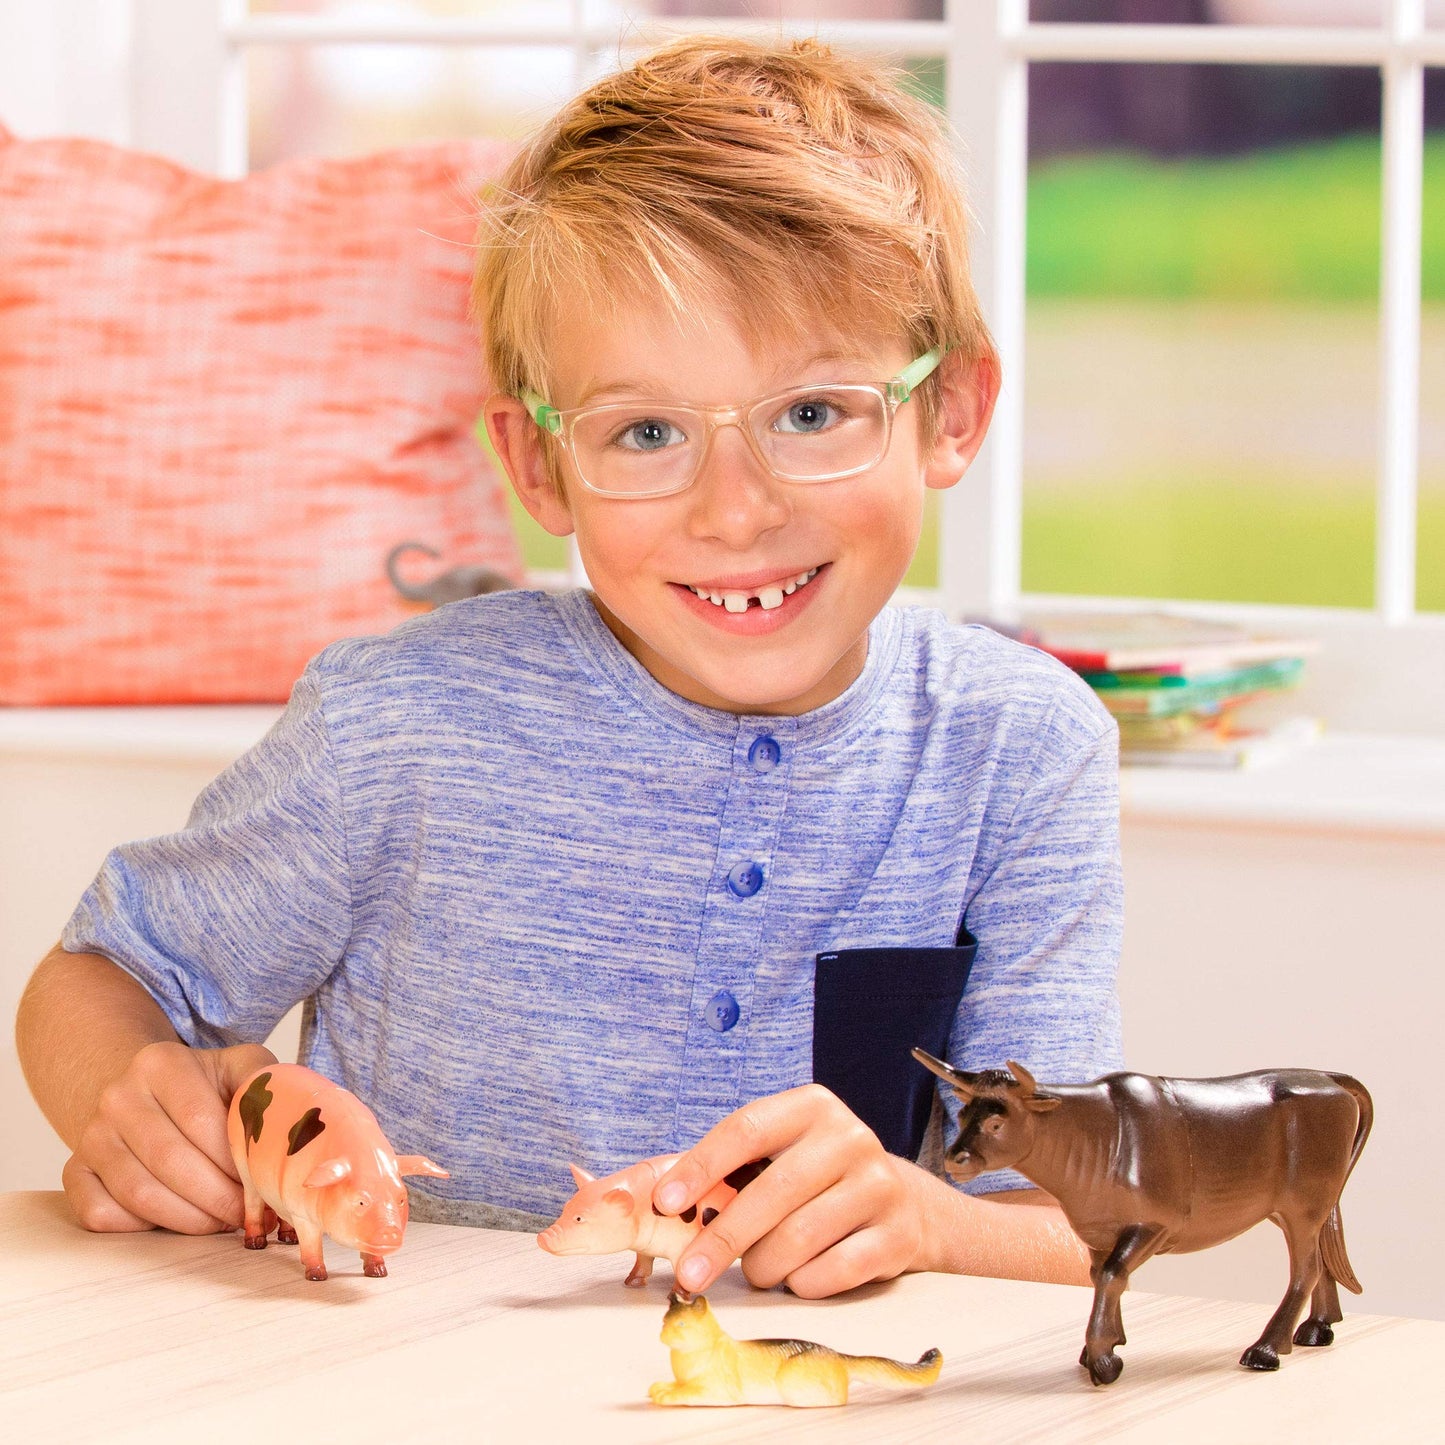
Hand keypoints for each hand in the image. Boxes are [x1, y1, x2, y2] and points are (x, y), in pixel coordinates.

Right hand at [64, 1040, 276, 1234]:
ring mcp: (91, 1135)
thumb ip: (266, 1084)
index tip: (264, 1183)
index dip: (235, 1160)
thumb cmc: (206, 1087)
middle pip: (171, 1161)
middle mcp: (117, 1096)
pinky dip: (145, 1227)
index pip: (201, 1121)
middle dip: (218, 1197)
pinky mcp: (75, 1172)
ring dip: (189, 1218)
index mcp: (160, 1062)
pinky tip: (179, 1218)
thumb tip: (293, 1126)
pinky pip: (104, 1214)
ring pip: (139, 1193)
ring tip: (222, 1221)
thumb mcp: (241, 1067)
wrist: (145, 1093)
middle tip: (247, 1214)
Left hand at [652, 1084, 927, 1299]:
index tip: (665, 1202)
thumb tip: (639, 1196)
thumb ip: (718, 1170)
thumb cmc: (813, 1182)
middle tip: (688, 1273)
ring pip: (800, 1237)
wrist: (902, 1208)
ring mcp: (878, 1184)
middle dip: (722, 1237)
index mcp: (810, 1106)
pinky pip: (834, 1271)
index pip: (746, 1129)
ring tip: (754, 1272)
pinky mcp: (897, 1234)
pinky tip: (797, 1277)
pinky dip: (802, 1283)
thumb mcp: (774, 1157)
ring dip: (763, 1266)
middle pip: (772, 1190)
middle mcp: (849, 1137)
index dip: (701, 1166)